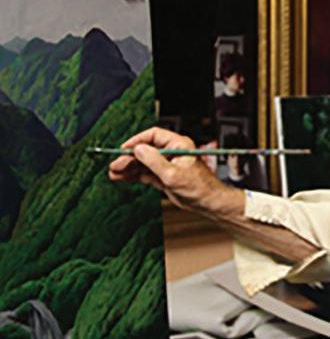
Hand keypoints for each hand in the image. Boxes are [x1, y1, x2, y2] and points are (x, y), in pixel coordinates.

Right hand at [108, 126, 232, 212]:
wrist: (208, 203)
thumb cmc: (199, 187)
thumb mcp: (173, 174)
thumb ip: (154, 161)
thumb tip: (138, 149)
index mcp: (179, 144)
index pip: (154, 136)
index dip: (137, 141)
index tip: (124, 148)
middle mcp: (172, 152)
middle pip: (146, 150)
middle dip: (129, 158)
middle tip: (115, 165)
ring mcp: (167, 165)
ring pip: (144, 163)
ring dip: (129, 167)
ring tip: (113, 173)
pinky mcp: (164, 177)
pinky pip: (146, 173)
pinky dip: (134, 176)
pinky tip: (121, 178)